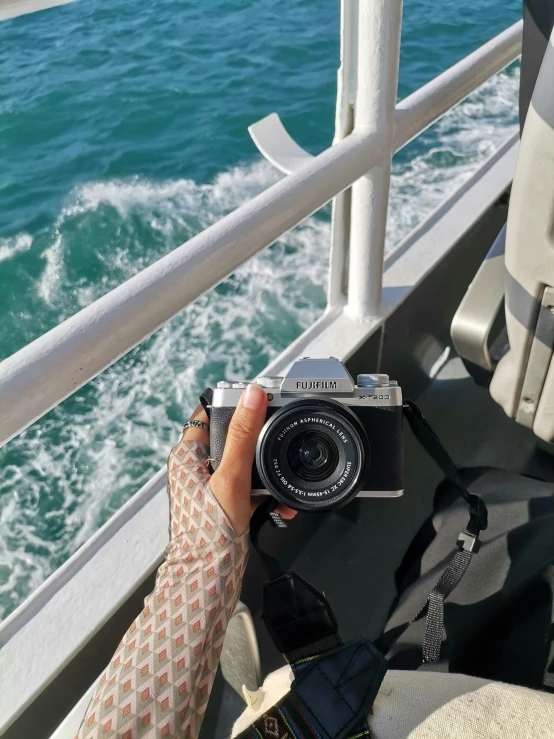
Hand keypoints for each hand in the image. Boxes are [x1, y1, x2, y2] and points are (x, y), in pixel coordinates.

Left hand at [183, 384, 296, 534]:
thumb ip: (244, 434)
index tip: (259, 401)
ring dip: (266, 472)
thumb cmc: (208, 533)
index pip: (207, 413)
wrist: (208, 580)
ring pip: (244, 464)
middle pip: (232, 438)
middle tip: (279, 442)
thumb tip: (253, 394)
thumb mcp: (231, 476)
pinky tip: (281, 505)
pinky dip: (266, 495)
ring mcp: (212, 487)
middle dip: (259, 443)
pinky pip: (250, 489)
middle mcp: (197, 468)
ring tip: (281, 484)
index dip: (233, 404)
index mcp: (187, 455)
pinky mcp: (226, 504)